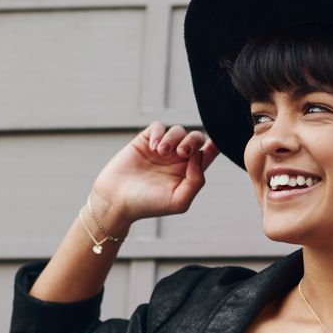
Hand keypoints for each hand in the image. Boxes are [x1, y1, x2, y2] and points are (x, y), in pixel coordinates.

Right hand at [92, 121, 222, 223]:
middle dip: (193, 141)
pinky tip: (152, 148)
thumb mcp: (178, 201)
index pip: (207, 155)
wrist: (116, 200)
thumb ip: (196, 181)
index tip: (216, 142)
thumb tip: (200, 157)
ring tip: (160, 152)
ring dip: (173, 138)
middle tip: (182, 152)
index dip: (215, 146)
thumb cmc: (147, 205)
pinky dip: (158, 133)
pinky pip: (158, 127)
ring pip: (178, 130)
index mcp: (189, 172)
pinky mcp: (144, 141)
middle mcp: (178, 159)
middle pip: (196, 138)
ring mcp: (162, 149)